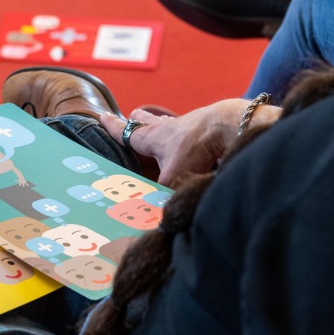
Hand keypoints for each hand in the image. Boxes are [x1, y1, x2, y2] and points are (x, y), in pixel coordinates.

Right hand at [100, 99, 278, 186]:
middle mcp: (171, 129)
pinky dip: (191, 135)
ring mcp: (192, 125)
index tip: (103, 117)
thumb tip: (159, 219)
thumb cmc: (197, 150)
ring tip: (163, 125)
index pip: (129, 133)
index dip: (114, 128)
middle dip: (139, 120)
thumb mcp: (173, 179)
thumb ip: (163, 198)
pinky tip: (198, 141)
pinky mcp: (211, 128)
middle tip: (133, 115)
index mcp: (155, 138)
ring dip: (166, 126)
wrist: (230, 127)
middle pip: (150, 121)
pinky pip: (195, 130)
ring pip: (173, 124)